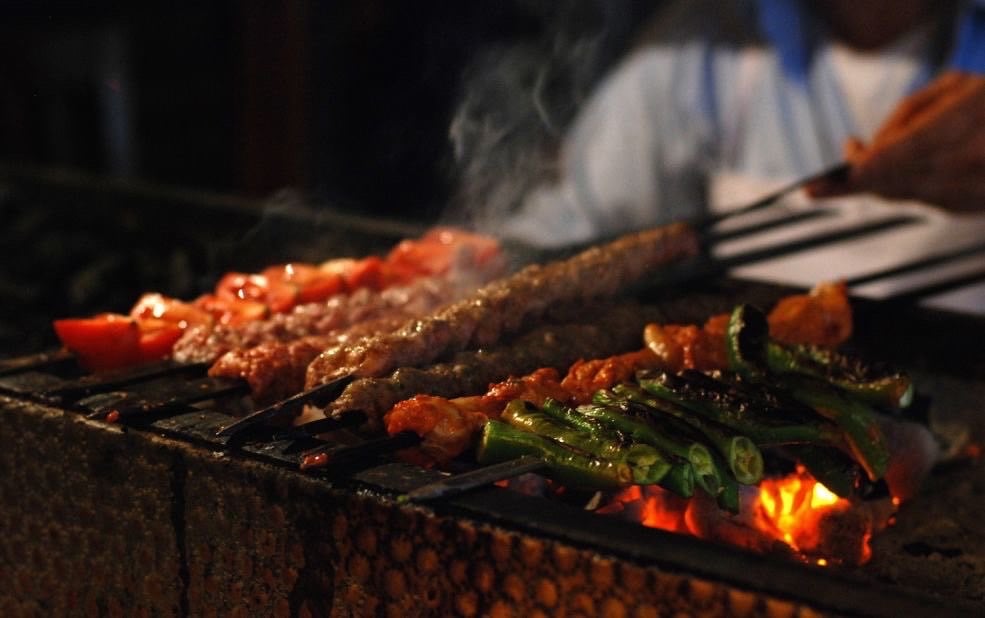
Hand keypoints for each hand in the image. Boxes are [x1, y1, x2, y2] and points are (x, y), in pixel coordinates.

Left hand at [808, 71, 984, 211]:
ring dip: (872, 187)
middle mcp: (968, 165)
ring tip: (848, 176)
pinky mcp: (971, 208)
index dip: (857, 174)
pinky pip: (921, 202)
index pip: (896, 160)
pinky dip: (901, 190)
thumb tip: (865, 149)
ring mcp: (972, 192)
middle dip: (851, 185)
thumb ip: (906, 116)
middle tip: (816, 188)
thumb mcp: (955, 88)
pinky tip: (892, 177)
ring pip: (902, 196)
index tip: (823, 184)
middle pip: (891, 185)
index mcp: (963, 127)